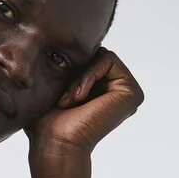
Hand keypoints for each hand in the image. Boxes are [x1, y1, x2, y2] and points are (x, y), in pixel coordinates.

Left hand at [25, 47, 144, 154]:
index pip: (88, 59)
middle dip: (77, 74)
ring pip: (102, 57)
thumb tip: (60, 35)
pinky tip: (79, 98)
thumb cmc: (47, 122)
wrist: (54, 142)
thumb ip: (65, 66)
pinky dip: (89, 75)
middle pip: (97, 56)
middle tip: (65, 101)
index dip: (72, 71)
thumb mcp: (54, 86)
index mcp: (104, 92)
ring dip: (80, 77)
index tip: (60, 100)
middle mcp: (118, 93)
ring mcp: (127, 93)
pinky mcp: (132, 92)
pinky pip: (109, 59)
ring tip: (70, 101)